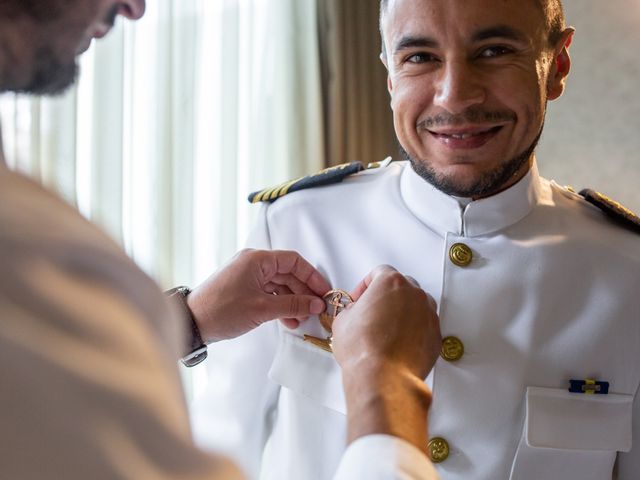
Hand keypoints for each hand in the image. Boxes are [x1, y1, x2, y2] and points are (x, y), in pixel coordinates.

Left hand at [187, 249, 329, 341]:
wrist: (191, 323)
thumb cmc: (220, 310)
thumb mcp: (262, 308)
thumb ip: (293, 305)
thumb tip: (315, 304)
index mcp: (257, 259)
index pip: (293, 261)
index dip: (311, 276)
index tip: (323, 291)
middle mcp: (253, 264)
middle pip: (288, 273)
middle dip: (303, 292)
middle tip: (316, 308)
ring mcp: (247, 277)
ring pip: (279, 285)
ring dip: (292, 302)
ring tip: (302, 319)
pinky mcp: (243, 290)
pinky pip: (269, 294)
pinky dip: (280, 306)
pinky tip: (288, 321)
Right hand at [331, 265, 440, 451]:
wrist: (383, 378)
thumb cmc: (364, 350)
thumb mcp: (342, 321)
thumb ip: (352, 309)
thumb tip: (355, 314)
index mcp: (391, 283)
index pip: (380, 272)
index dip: (366, 285)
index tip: (360, 298)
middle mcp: (414, 295)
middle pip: (401, 286)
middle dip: (386, 297)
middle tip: (372, 312)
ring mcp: (428, 315)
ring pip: (416, 306)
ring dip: (402, 313)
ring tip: (386, 330)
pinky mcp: (435, 336)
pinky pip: (424, 326)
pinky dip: (413, 331)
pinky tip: (397, 343)